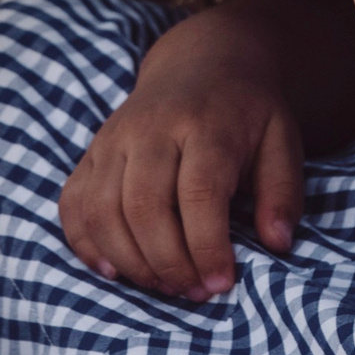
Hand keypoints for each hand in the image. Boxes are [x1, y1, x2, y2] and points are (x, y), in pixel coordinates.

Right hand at [59, 9, 305, 301]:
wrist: (201, 61)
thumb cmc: (246, 112)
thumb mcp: (281, 140)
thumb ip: (282, 192)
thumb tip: (277, 243)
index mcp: (204, 124)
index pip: (198, 193)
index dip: (207, 247)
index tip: (221, 283)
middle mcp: (151, 128)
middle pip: (144, 206)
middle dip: (168, 262)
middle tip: (194, 292)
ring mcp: (113, 137)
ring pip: (103, 210)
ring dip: (130, 261)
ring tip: (164, 285)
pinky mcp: (92, 151)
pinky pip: (73, 203)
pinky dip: (85, 243)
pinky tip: (114, 270)